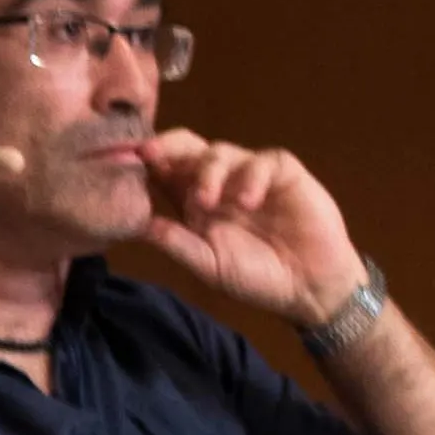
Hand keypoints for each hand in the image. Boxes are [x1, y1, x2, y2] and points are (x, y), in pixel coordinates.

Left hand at [133, 131, 366, 326]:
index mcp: (193, 202)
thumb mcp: (209, 265)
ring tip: (206, 201)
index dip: (147, 165)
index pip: (165, 172)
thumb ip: (176, 243)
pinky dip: (251, 177)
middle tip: (150, 154)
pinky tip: (248, 201)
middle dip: (168, 146)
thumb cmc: (256, 278)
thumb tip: (136, 225)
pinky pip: (264, 161)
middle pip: (188, 148)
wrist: (308, 287)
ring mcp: (250, 175)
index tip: (125, 162)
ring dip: (208, 171)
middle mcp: (218, 182)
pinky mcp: (283, 173)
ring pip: (221, 152)